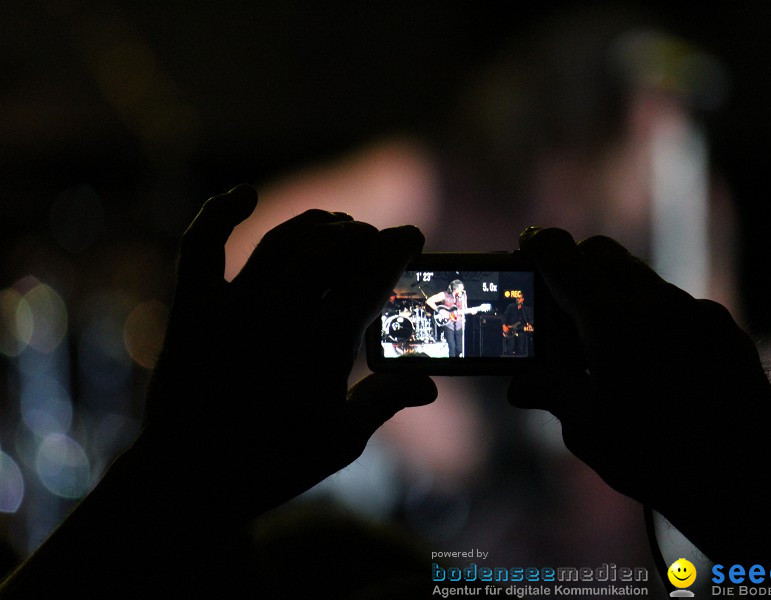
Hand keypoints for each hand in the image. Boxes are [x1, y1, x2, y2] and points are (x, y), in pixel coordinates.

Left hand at [142, 185, 436, 520]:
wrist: (189, 481)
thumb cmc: (272, 465)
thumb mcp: (342, 440)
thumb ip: (386, 401)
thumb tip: (429, 385)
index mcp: (324, 343)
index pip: (373, 273)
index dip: (399, 247)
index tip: (412, 237)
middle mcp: (280, 313)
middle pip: (333, 246)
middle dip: (363, 235)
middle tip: (374, 243)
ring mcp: (233, 306)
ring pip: (284, 238)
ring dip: (319, 224)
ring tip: (338, 227)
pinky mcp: (193, 308)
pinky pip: (201, 245)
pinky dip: (219, 212)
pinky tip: (243, 193)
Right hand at [507, 227, 770, 560]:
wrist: (741, 483)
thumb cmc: (652, 460)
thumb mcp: (587, 429)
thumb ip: (551, 392)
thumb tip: (520, 385)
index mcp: (612, 325)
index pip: (565, 260)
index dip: (541, 246)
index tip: (529, 242)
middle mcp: (656, 306)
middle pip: (604, 254)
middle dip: (577, 264)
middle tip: (561, 298)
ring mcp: (696, 312)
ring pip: (643, 278)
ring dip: (616, 293)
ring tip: (609, 342)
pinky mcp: (725, 328)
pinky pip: (679, 305)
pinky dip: (655, 317)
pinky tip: (656, 361)